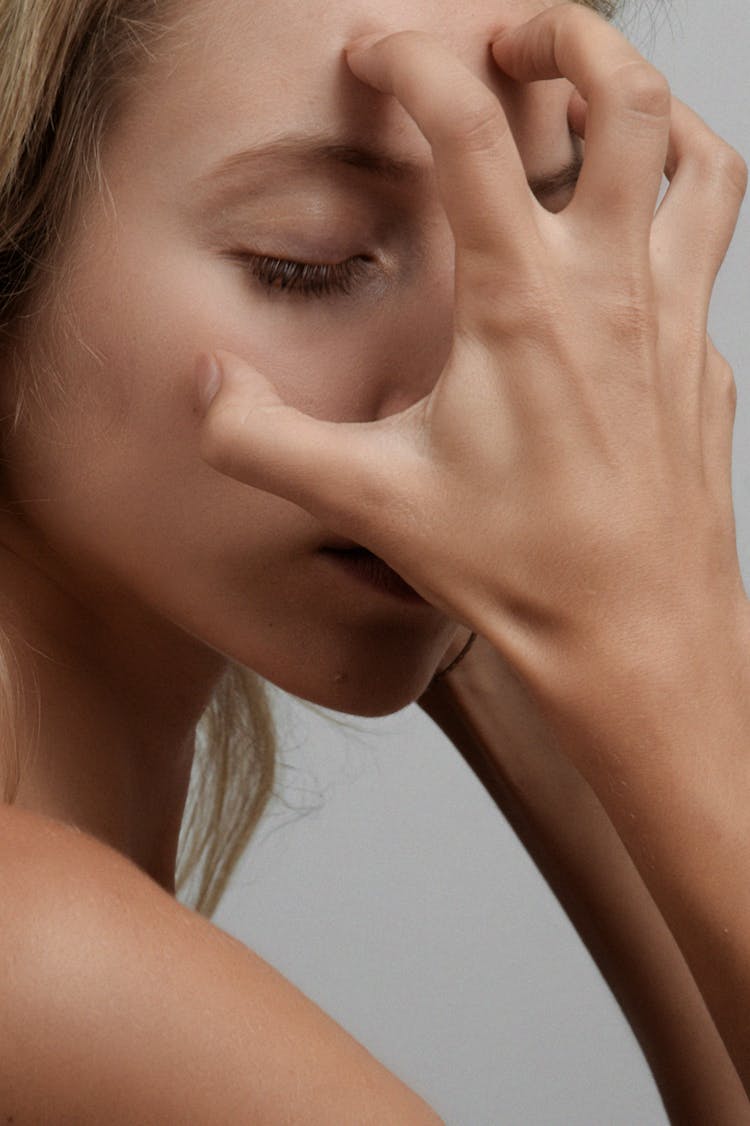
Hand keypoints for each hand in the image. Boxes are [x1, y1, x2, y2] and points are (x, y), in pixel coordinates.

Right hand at [196, 3, 747, 688]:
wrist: (640, 643)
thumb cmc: (521, 574)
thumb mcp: (372, 503)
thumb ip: (264, 441)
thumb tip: (203, 389)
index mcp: (524, 305)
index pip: (469, 124)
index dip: (412, 60)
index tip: (376, 54)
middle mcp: (614, 293)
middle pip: (628, 96)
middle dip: (569, 35)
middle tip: (516, 39)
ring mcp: (676, 327)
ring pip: (705, 162)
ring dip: (656, 110)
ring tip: (602, 110)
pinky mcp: (707, 370)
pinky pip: (708, 257)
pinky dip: (673, 218)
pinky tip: (625, 258)